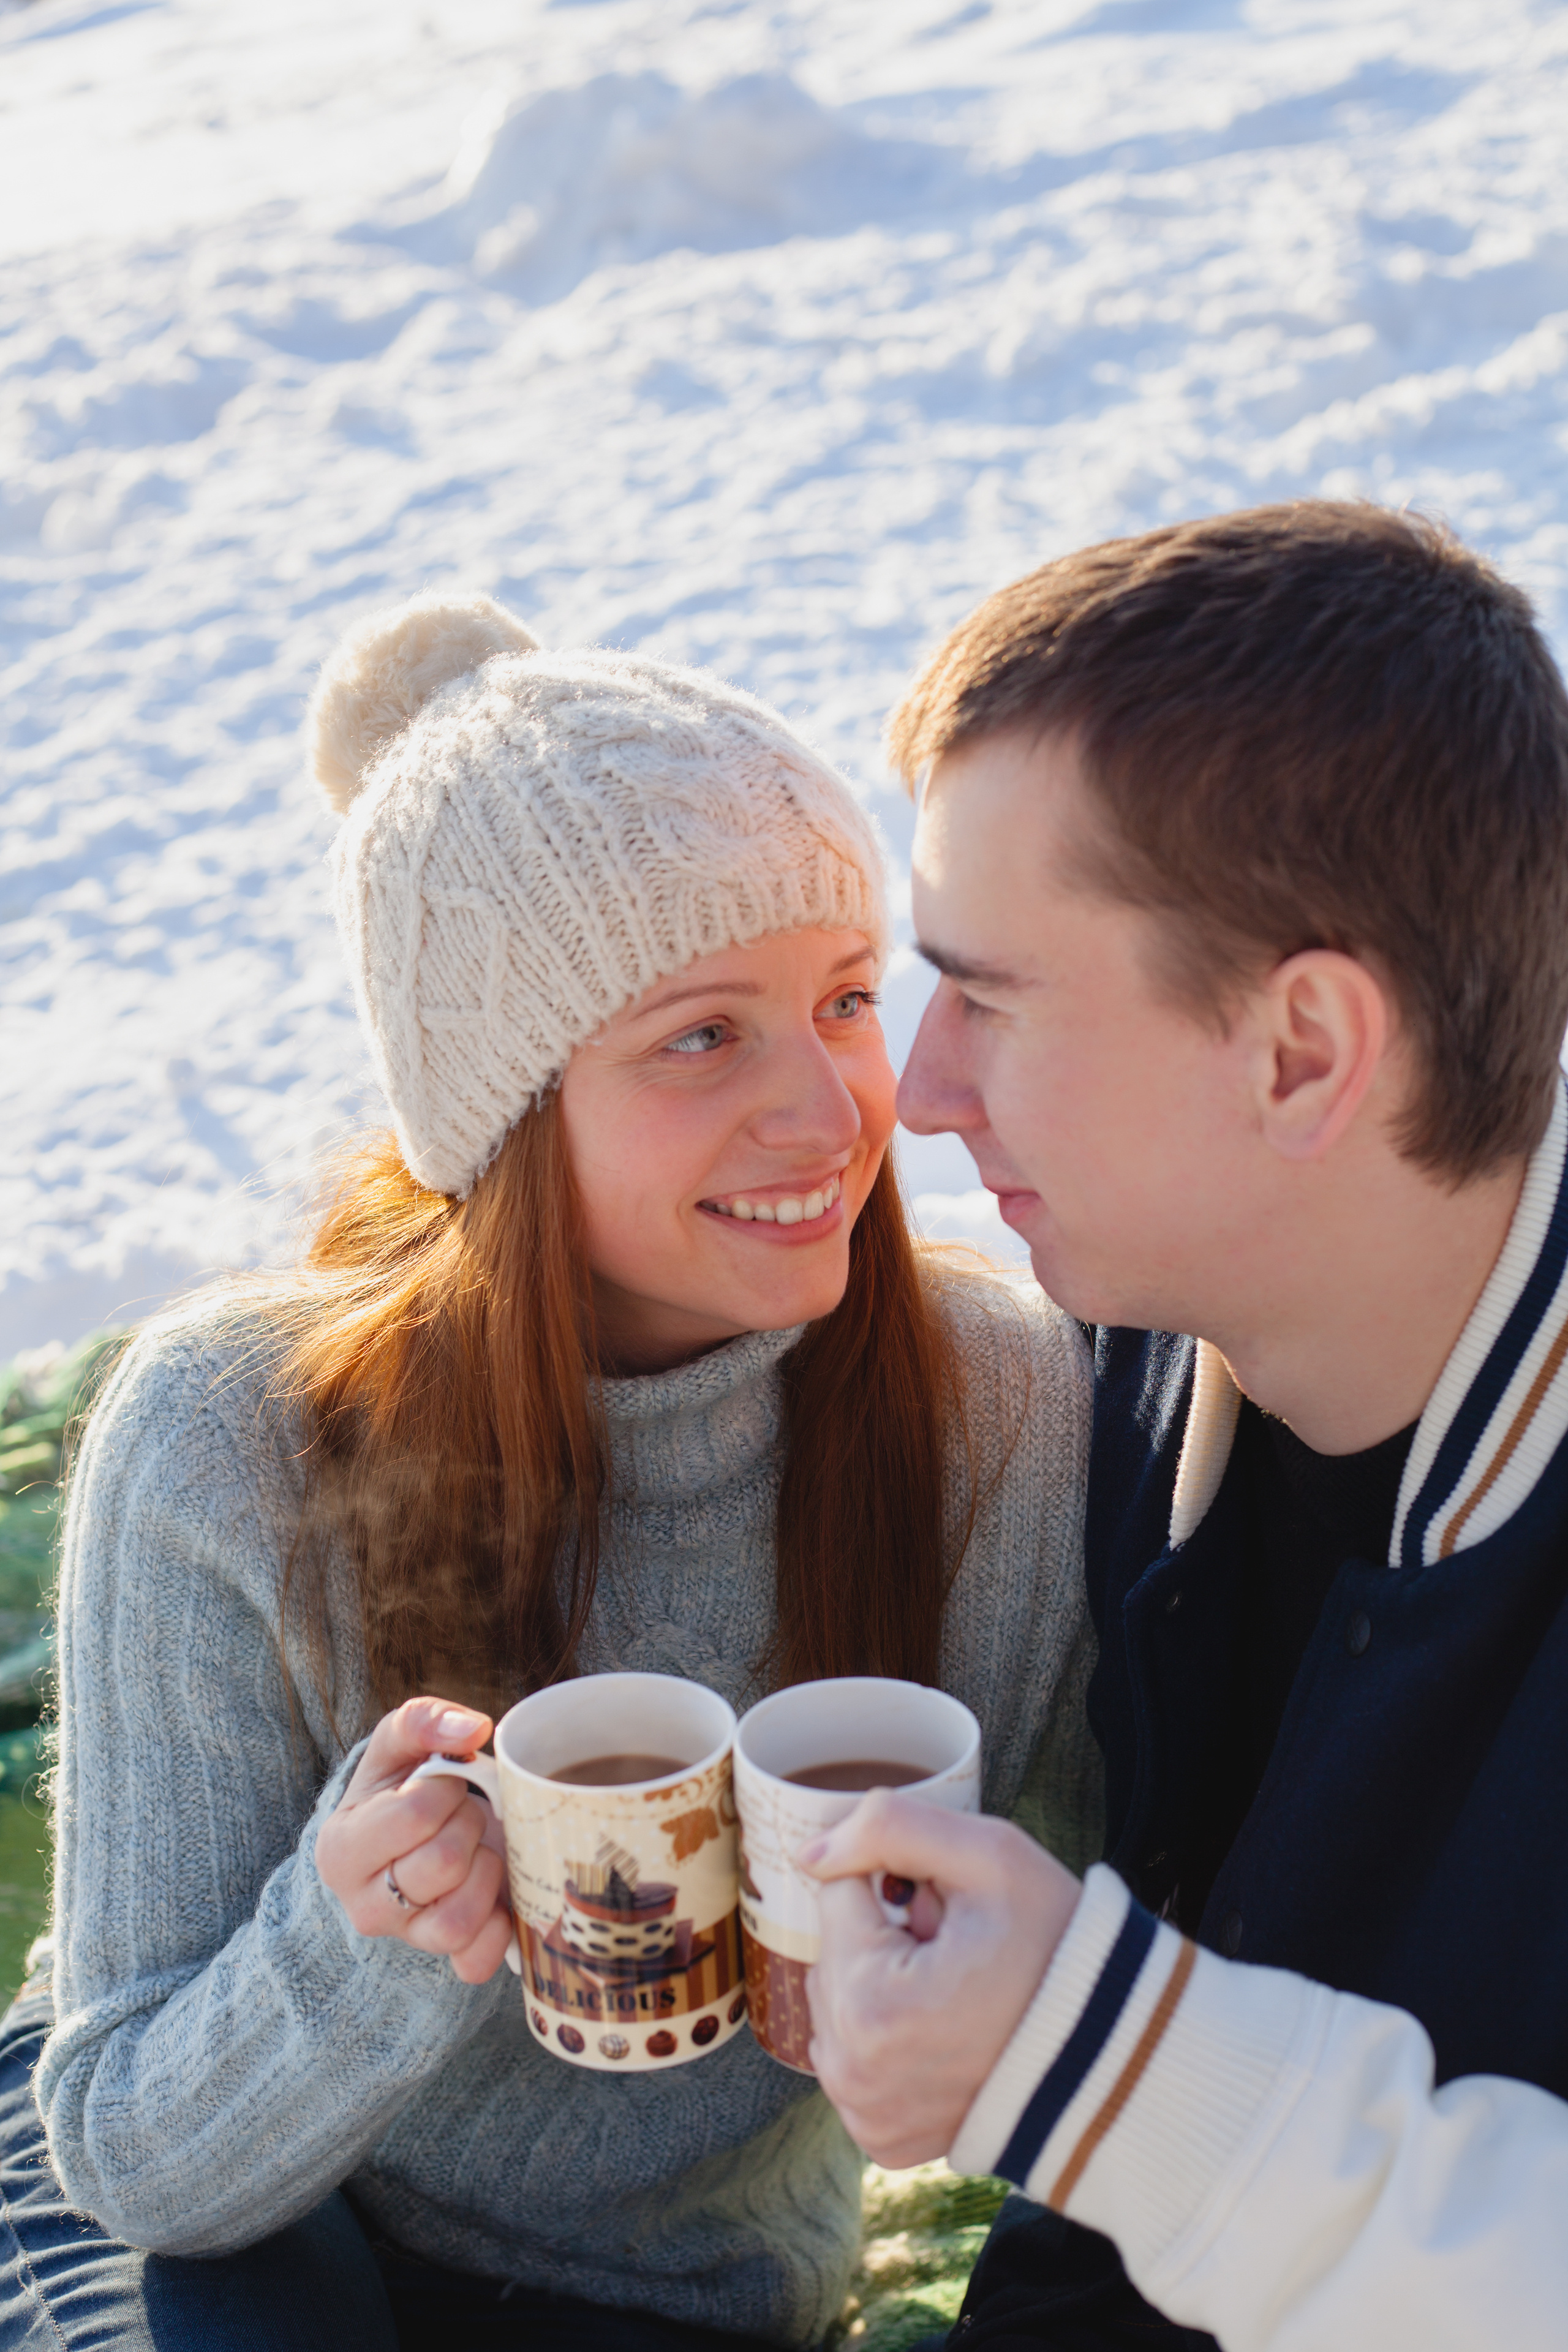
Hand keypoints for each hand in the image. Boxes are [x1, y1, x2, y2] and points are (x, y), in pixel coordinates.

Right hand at [315, 1697, 511, 1983]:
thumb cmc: (401, 1783)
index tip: (442, 1785)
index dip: (445, 1790)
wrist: (407, 1833)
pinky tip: (495, 1893)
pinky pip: (477, 1960)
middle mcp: (365, 1904)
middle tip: (463, 1814)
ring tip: (477, 1848)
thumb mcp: (400, 1741)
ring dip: (486, 1871)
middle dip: (469, 1825)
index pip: (415, 1814)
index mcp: (342, 1848)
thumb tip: (473, 1729)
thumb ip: (426, 1721)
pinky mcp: (444, 1958)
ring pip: (459, 1918)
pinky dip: (499, 1927)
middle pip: (443, 1864)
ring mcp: (405, 1938)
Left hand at [801, 1792, 1081, 2165]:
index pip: (838, 1892)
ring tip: (956, 1994)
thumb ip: (888, 1826)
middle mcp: (853, 2071)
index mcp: (868, 2002)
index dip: (900, 1887)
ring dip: (882, 1985)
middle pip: (834, 1951)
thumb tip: (809, 1855)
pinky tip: (943, 2035)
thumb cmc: (1055, 1946)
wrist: (1115, 2049)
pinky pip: (851, 2056)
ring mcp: (866, 2113)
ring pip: (836, 2000)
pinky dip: (886, 2037)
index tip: (950, 1915)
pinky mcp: (881, 2138)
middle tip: (960, 1953)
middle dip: (887, 1938)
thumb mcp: (988, 1854)